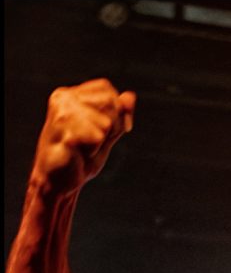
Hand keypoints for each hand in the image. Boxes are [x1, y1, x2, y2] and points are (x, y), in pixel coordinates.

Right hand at [31, 78, 135, 193]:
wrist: (57, 183)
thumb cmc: (79, 159)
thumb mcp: (105, 135)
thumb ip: (118, 116)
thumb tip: (131, 96)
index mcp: (71, 95)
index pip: (106, 88)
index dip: (117, 110)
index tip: (111, 131)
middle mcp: (64, 98)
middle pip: (109, 102)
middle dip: (112, 126)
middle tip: (94, 143)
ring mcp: (62, 114)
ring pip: (105, 122)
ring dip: (101, 142)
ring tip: (84, 149)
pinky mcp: (64, 131)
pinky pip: (97, 137)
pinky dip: (94, 150)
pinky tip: (80, 154)